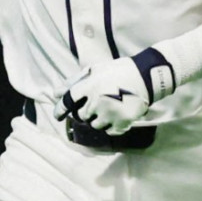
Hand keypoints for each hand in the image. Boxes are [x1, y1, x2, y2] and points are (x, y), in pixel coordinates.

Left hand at [54, 48, 174, 135]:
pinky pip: (108, 131)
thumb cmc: (117, 71)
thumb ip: (74, 81)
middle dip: (85, 112)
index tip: (58, 116)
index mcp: (90, 85)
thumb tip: (55, 93)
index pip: (68, 101)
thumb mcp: (95, 70)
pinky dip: (110, 125)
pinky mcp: (122, 122)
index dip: (60, 109)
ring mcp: (110, 113)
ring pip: (94, 125)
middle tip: (95, 104)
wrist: (146, 76)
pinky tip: (116, 115)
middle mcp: (97, 101)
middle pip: (81, 116)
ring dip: (98, 119)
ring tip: (108, 108)